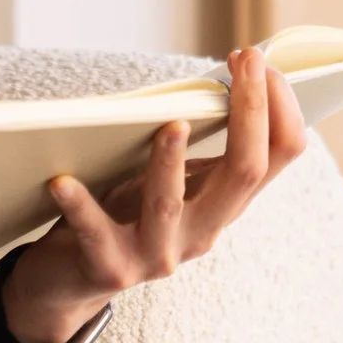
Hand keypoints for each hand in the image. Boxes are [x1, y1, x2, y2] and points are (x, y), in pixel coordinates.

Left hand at [0, 49, 306, 342]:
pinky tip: (61, 180)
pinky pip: (95, 233)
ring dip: (170, 162)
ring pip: (170, 205)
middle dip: (250, 112)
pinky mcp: (111, 269)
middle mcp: (202, 231)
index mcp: (223, 204)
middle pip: (243, 173)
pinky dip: (79, 204)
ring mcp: (158, 254)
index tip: (265, 61)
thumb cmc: (123, 212)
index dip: (281, 109)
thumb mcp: (173, 179)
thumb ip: (198, 147)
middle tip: (244, 61)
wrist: (73, 281)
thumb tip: (221, 80)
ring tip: (171, 124)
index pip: (276, 157)